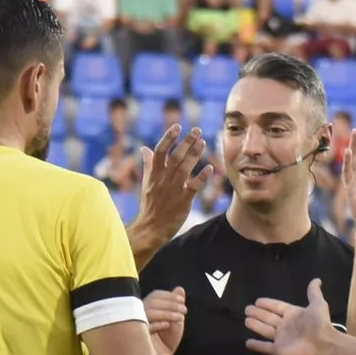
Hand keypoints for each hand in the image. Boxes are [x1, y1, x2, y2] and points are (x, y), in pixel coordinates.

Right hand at [131, 125, 212, 255]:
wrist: (150, 228)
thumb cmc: (149, 205)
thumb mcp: (146, 183)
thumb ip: (148, 165)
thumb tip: (144, 148)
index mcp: (154, 174)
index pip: (160, 151)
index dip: (169, 137)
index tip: (178, 126)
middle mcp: (163, 179)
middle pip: (175, 156)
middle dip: (186, 142)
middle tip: (197, 130)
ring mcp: (174, 190)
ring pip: (185, 168)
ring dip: (195, 154)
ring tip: (203, 142)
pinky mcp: (184, 201)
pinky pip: (194, 186)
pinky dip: (202, 177)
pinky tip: (211, 168)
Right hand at [142, 286, 185, 354]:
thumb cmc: (164, 344)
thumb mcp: (175, 323)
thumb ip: (176, 306)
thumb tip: (180, 289)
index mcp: (147, 309)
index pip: (155, 295)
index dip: (169, 296)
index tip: (181, 300)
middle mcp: (138, 315)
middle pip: (152, 301)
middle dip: (170, 303)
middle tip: (184, 309)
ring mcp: (135, 326)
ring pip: (148, 311)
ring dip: (166, 312)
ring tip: (180, 318)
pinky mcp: (136, 337)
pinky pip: (144, 326)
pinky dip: (157, 323)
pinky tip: (167, 325)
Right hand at [243, 278, 335, 354]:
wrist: (323, 345)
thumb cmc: (320, 324)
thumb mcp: (318, 304)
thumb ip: (314, 293)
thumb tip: (317, 280)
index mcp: (294, 314)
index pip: (277, 307)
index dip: (268, 304)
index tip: (258, 301)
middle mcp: (286, 326)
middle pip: (269, 318)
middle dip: (259, 314)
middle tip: (247, 309)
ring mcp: (281, 339)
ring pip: (265, 330)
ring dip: (256, 325)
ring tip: (246, 320)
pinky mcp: (278, 350)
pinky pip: (265, 347)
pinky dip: (256, 346)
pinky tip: (247, 343)